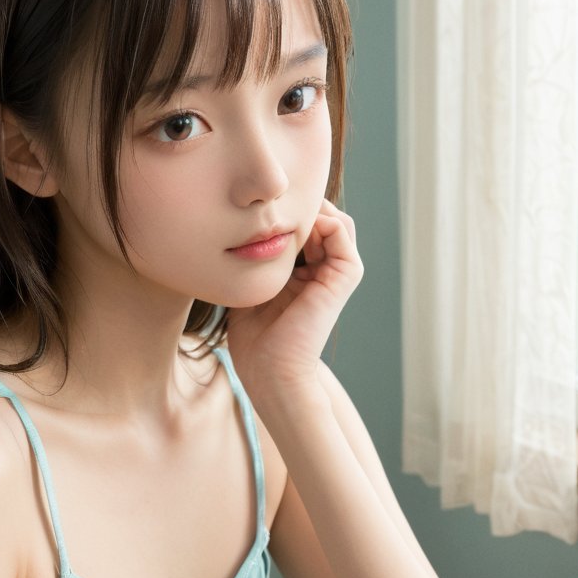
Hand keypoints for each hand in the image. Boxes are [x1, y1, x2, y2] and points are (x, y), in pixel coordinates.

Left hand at [226, 198, 362, 407]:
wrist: (271, 373)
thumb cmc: (254, 340)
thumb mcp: (248, 288)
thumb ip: (251, 260)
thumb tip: (235, 227)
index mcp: (304, 275)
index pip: (302, 229)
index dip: (281, 213)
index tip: (253, 209)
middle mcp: (323, 271)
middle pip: (320, 220)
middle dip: (297, 206)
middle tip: (266, 204)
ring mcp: (336, 273)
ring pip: (334, 219)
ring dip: (310, 210)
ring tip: (280, 213)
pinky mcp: (343, 277)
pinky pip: (341, 230)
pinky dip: (321, 218)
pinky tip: (292, 227)